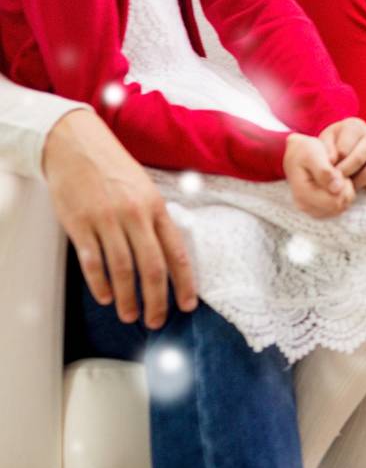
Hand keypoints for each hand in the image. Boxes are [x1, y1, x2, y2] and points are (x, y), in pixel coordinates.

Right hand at [42, 108, 197, 328]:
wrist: (77, 145)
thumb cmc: (114, 169)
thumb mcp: (145, 189)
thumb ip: (155, 219)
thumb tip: (168, 252)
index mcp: (156, 207)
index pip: (176, 251)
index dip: (184, 282)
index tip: (187, 305)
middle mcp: (135, 215)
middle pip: (152, 267)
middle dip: (157, 299)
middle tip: (157, 321)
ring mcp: (107, 220)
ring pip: (122, 269)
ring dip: (127, 298)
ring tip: (130, 316)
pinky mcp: (80, 224)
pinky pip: (92, 261)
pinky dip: (100, 283)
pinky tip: (106, 297)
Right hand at [284, 133, 353, 218]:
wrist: (295, 153)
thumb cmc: (305, 151)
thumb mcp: (313, 155)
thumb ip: (324, 171)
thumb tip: (336, 189)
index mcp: (303, 194)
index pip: (335, 202)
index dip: (343, 186)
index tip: (337, 171)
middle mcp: (305, 205)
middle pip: (339, 207)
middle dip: (344, 190)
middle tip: (337, 173)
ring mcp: (310, 209)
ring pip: (339, 208)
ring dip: (343, 193)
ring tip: (335, 177)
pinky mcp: (316, 209)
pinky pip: (336, 208)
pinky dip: (339, 196)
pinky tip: (334, 183)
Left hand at [318, 118, 365, 191]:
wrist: (342, 149)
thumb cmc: (331, 146)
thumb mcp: (322, 144)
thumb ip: (325, 150)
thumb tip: (333, 161)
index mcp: (354, 126)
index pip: (344, 151)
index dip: (334, 167)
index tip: (328, 175)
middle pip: (359, 159)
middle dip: (346, 176)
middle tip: (337, 184)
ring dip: (359, 183)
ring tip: (349, 186)